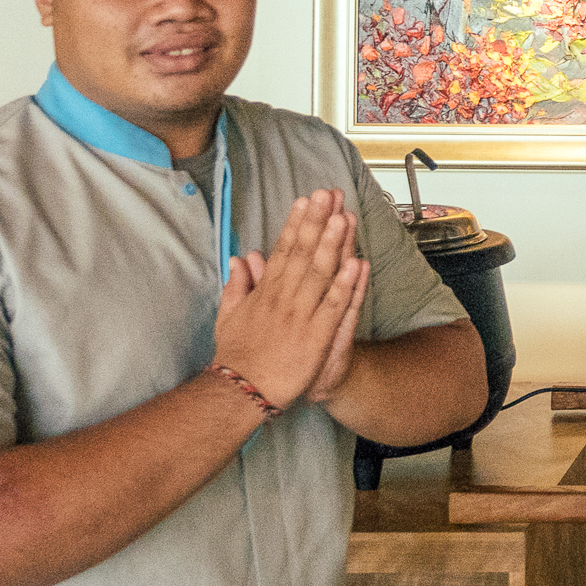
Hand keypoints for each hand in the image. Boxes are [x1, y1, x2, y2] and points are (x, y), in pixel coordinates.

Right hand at [209, 189, 366, 409]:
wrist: (241, 392)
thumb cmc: (237, 356)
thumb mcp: (229, 316)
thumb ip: (238, 285)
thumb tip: (242, 257)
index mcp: (266, 292)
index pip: (284, 250)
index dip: (296, 223)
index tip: (306, 200)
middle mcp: (284, 298)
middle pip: (304, 253)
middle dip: (318, 221)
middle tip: (329, 193)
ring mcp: (301, 316)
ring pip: (321, 273)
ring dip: (333, 244)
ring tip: (344, 216)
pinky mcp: (316, 336)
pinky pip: (335, 306)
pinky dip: (346, 284)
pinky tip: (355, 263)